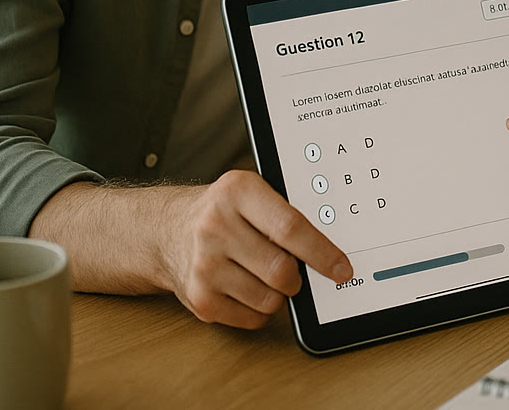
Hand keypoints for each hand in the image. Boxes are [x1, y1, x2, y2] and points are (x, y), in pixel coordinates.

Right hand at [161, 170, 352, 327]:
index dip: (322, 253)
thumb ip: (287, 212)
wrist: (166, 231)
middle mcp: (215, 226)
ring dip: (280, 294)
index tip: (342, 269)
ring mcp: (204, 265)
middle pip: (282, 270)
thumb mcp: (252, 193)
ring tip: (263, 273)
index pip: (290, 227)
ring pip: (270, 299)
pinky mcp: (199, 298)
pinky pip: (253, 317)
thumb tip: (331, 251)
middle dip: (298, 276)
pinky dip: (261, 309)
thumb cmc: (222, 212)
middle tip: (294, 268)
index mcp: (236, 191)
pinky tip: (247, 287)